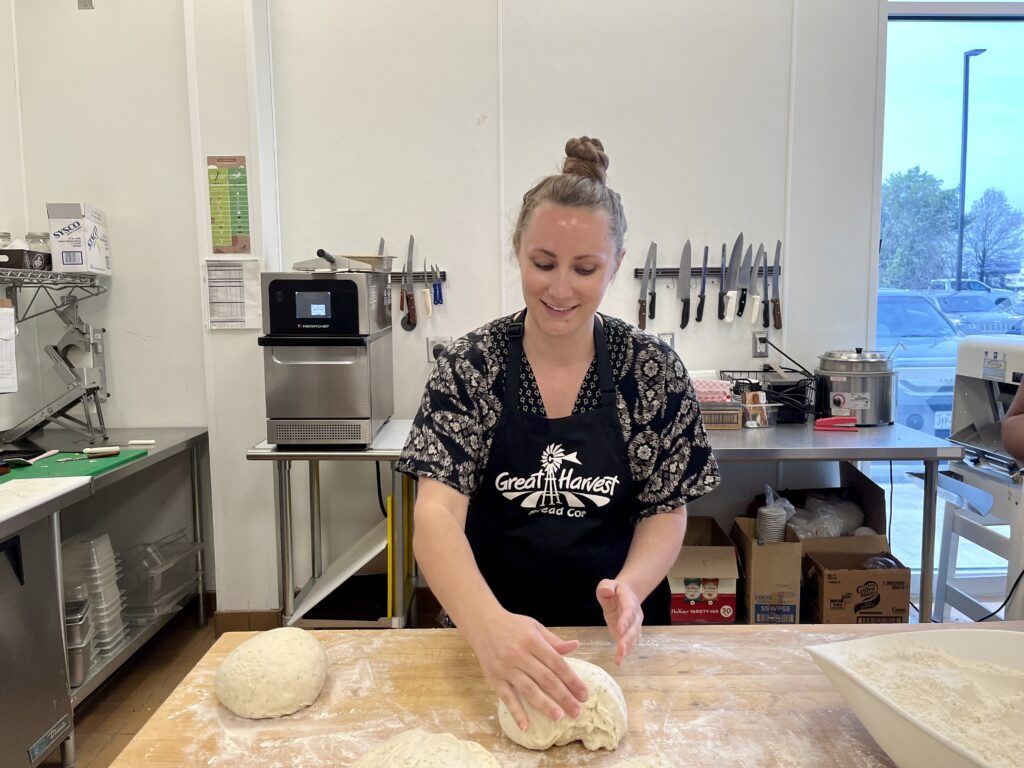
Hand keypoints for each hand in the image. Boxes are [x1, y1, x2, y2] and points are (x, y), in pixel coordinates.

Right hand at [462, 608, 587, 730]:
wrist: (482, 623)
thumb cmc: (512, 626)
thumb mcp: (534, 627)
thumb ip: (554, 641)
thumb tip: (576, 646)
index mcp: (532, 641)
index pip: (556, 663)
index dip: (572, 680)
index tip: (584, 695)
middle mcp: (519, 655)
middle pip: (545, 679)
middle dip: (563, 696)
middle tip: (577, 712)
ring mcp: (505, 668)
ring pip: (528, 690)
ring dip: (544, 705)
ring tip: (559, 717)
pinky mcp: (494, 678)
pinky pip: (506, 698)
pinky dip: (516, 712)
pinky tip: (526, 726)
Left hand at [596, 579, 642, 664]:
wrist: (625, 594)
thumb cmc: (613, 590)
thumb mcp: (607, 584)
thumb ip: (606, 587)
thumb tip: (607, 591)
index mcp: (629, 601)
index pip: (628, 611)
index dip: (625, 621)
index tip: (619, 630)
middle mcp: (636, 614)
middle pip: (633, 628)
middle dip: (627, 639)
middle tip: (620, 649)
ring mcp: (635, 624)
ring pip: (633, 638)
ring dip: (627, 649)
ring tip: (619, 659)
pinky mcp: (631, 632)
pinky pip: (631, 642)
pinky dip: (626, 651)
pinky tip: (619, 660)